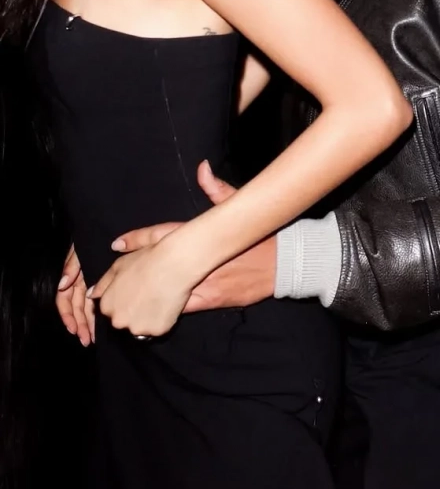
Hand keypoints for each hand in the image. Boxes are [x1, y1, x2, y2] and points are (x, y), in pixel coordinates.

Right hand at [56, 245, 95, 345]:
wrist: (106, 229)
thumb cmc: (91, 238)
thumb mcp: (78, 250)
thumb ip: (71, 266)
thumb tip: (62, 285)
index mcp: (72, 276)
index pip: (65, 301)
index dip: (67, 316)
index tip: (73, 329)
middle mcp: (80, 282)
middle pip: (77, 308)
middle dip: (79, 325)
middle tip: (86, 340)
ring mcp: (91, 283)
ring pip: (87, 307)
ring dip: (88, 323)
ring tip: (92, 338)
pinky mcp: (104, 282)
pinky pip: (97, 300)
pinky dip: (97, 312)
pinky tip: (101, 324)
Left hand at [90, 237, 197, 337]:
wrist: (174, 264)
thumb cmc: (146, 260)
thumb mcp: (119, 265)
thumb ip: (103, 283)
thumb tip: (92, 294)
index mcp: (107, 305)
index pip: (110, 311)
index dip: (124, 301)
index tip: (135, 291)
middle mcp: (118, 321)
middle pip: (124, 322)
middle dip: (133, 312)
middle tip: (148, 295)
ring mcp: (137, 328)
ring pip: (140, 327)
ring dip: (147, 318)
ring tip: (159, 299)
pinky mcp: (156, 331)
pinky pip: (157, 329)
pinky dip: (162, 320)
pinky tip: (168, 305)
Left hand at [113, 160, 275, 311]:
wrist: (286, 262)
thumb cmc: (261, 236)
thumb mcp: (238, 208)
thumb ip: (217, 190)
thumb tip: (202, 167)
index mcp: (204, 235)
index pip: (164, 235)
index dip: (139, 240)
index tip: (116, 245)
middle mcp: (201, 259)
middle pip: (158, 267)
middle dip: (131, 275)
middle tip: (104, 285)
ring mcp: (206, 282)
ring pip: (166, 291)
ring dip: (143, 297)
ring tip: (118, 304)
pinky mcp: (214, 300)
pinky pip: (183, 308)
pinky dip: (164, 313)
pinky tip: (147, 320)